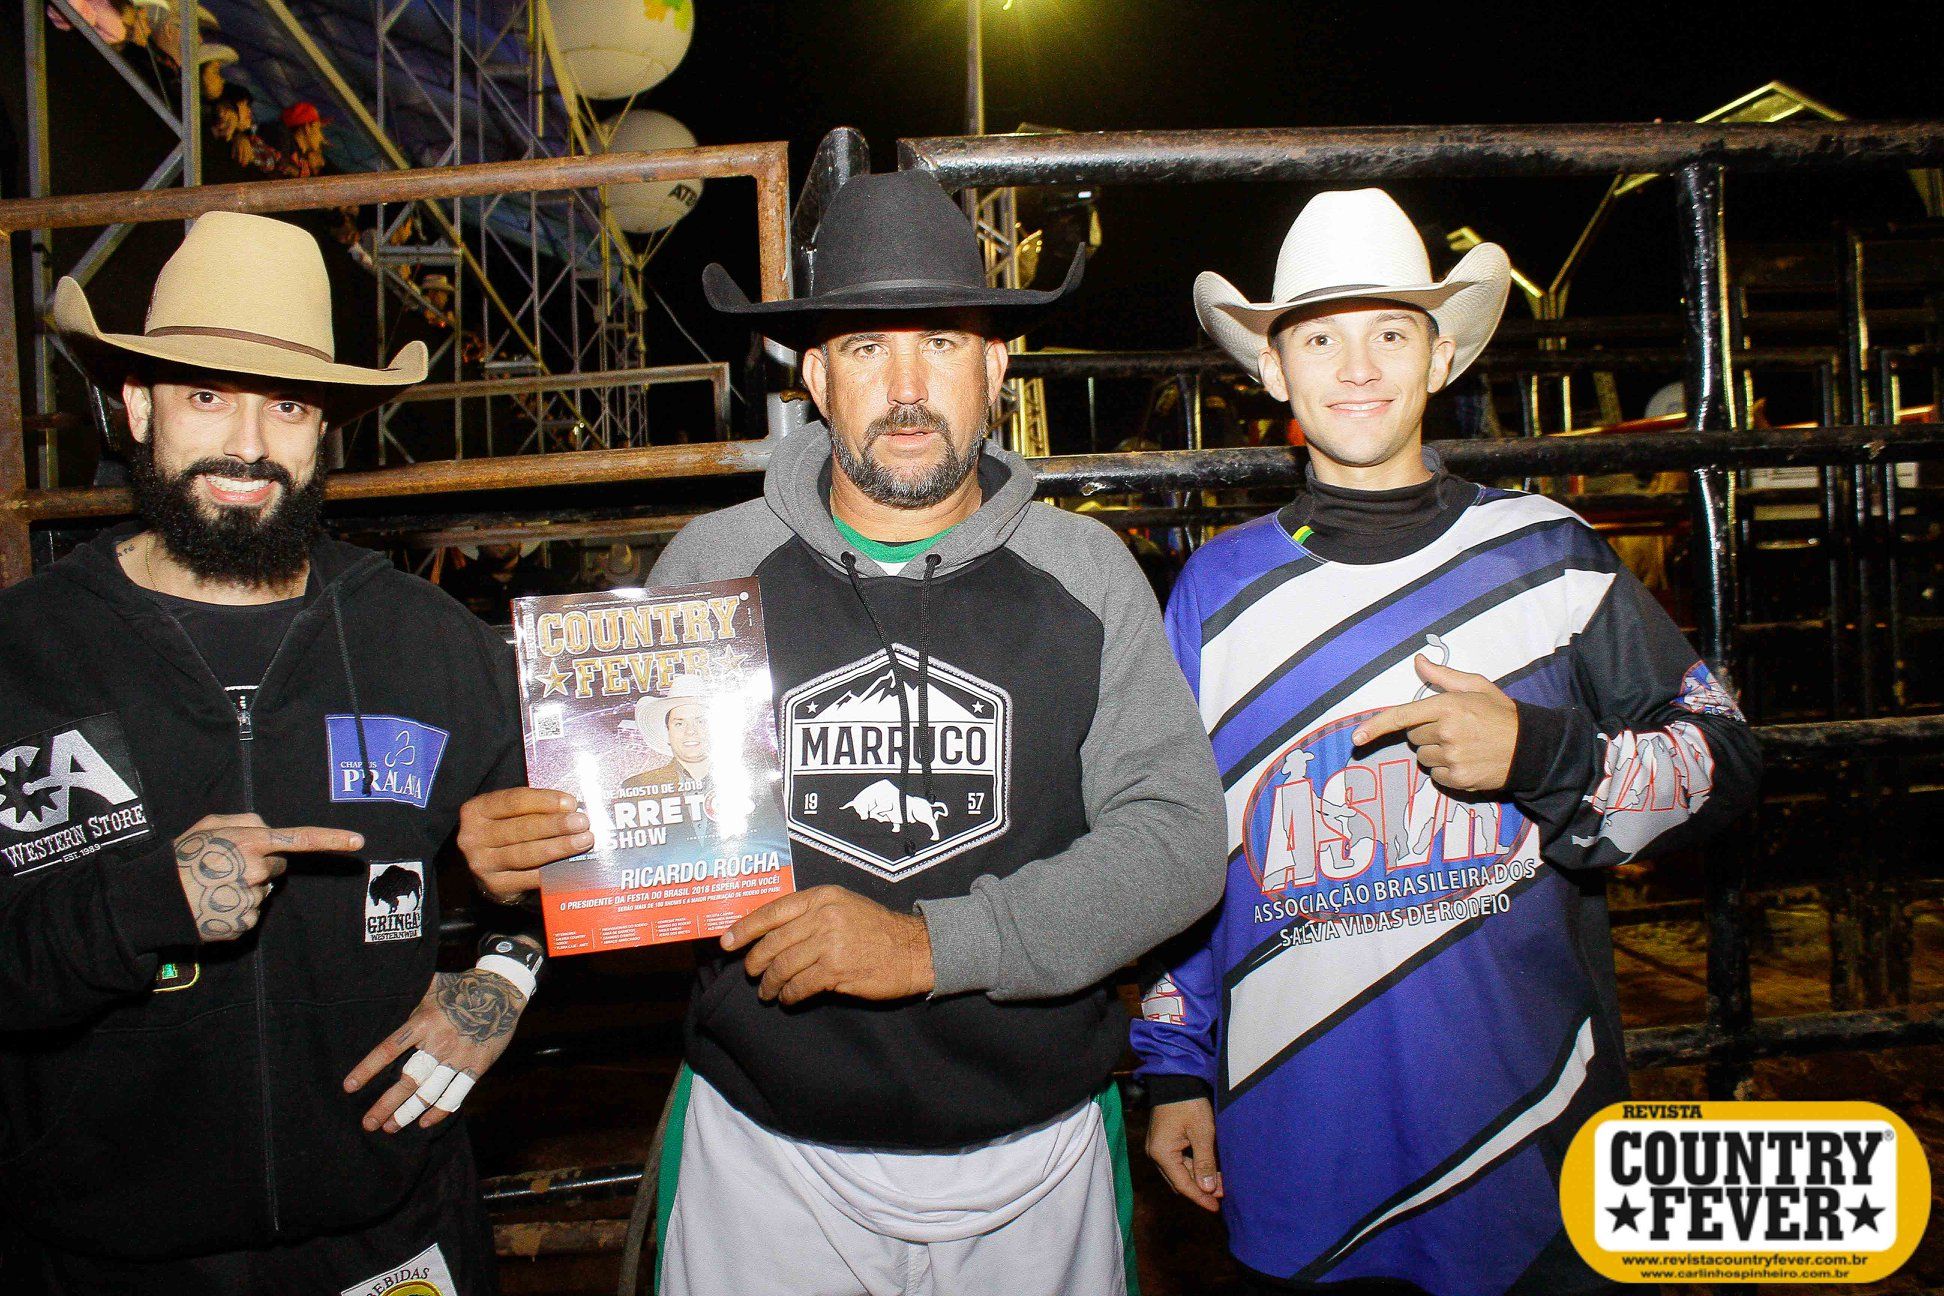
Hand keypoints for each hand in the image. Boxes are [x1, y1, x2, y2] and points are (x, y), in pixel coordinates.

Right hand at [174, 814, 362, 942]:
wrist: (154, 899)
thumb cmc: (182, 857)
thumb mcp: (209, 825)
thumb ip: (246, 821)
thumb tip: (270, 829)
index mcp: (250, 843)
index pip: (300, 839)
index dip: (331, 840)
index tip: (358, 841)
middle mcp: (256, 871)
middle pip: (277, 867)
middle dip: (260, 864)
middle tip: (225, 866)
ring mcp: (251, 900)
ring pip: (263, 891)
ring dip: (245, 887)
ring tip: (214, 886)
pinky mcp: (244, 924)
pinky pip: (252, 913)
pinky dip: (237, 909)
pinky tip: (215, 904)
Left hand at [342, 951, 534, 1132]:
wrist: (502, 989)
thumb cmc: (461, 986)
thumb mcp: (431, 986)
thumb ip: (408, 998)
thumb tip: (379, 994)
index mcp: (423, 1022)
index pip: (388, 1050)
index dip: (368, 1069)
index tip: (350, 1086)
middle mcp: (439, 1042)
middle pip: (408, 1080)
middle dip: (386, 1105)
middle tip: (369, 1123)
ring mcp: (460, 1056)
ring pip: (430, 1092)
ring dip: (408, 1112)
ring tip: (390, 1127)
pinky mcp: (478, 1065)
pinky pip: (457, 1094)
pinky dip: (440, 1111)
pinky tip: (424, 1122)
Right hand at [456, 787, 592, 900]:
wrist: (486, 863)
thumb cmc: (506, 829)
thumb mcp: (510, 812)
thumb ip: (535, 807)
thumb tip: (571, 808)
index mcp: (477, 810)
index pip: (513, 801)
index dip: (544, 801)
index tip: (570, 802)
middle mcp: (474, 837)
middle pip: (521, 829)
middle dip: (555, 825)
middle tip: (582, 822)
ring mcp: (482, 863)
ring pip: (525, 854)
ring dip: (558, 847)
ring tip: (583, 841)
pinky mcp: (495, 885)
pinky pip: (527, 878)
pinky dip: (551, 871)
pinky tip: (569, 865)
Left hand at [723, 886, 933, 1005]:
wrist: (913, 950)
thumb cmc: (877, 929)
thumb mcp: (844, 906)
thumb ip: (810, 913)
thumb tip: (771, 932)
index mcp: (822, 897)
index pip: (772, 911)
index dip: (745, 928)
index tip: (727, 942)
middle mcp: (823, 916)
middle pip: (773, 942)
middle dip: (756, 962)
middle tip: (752, 973)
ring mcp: (830, 943)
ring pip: (782, 966)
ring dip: (770, 984)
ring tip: (768, 992)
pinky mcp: (837, 971)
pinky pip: (799, 986)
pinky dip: (789, 995)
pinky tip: (789, 999)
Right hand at [1147, 1097, 1222, 1211]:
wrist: (1176, 1079)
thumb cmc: (1189, 1103)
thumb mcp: (1202, 1132)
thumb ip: (1205, 1162)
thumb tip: (1208, 1189)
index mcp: (1162, 1153)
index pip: (1183, 1184)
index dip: (1200, 1197)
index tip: (1216, 1207)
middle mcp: (1155, 1153)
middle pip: (1179, 1181)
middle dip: (1200, 1189)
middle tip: (1222, 1195)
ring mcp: (1158, 1147)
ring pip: (1179, 1172)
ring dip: (1198, 1179)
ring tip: (1220, 1183)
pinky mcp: (1163, 1141)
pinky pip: (1178, 1162)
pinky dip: (1193, 1167)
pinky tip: (1208, 1169)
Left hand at [1352, 655, 1519, 792]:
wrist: (1532, 747)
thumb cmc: (1501, 714)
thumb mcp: (1476, 687)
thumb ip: (1443, 676)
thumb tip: (1418, 661)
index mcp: (1448, 706)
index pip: (1402, 716)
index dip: (1376, 726)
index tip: (1357, 738)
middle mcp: (1446, 732)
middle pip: (1413, 736)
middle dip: (1427, 732)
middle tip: (1454, 729)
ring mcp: (1452, 758)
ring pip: (1422, 757)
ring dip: (1435, 752)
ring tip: (1462, 745)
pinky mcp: (1458, 779)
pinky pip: (1435, 775)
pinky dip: (1445, 770)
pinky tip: (1466, 760)